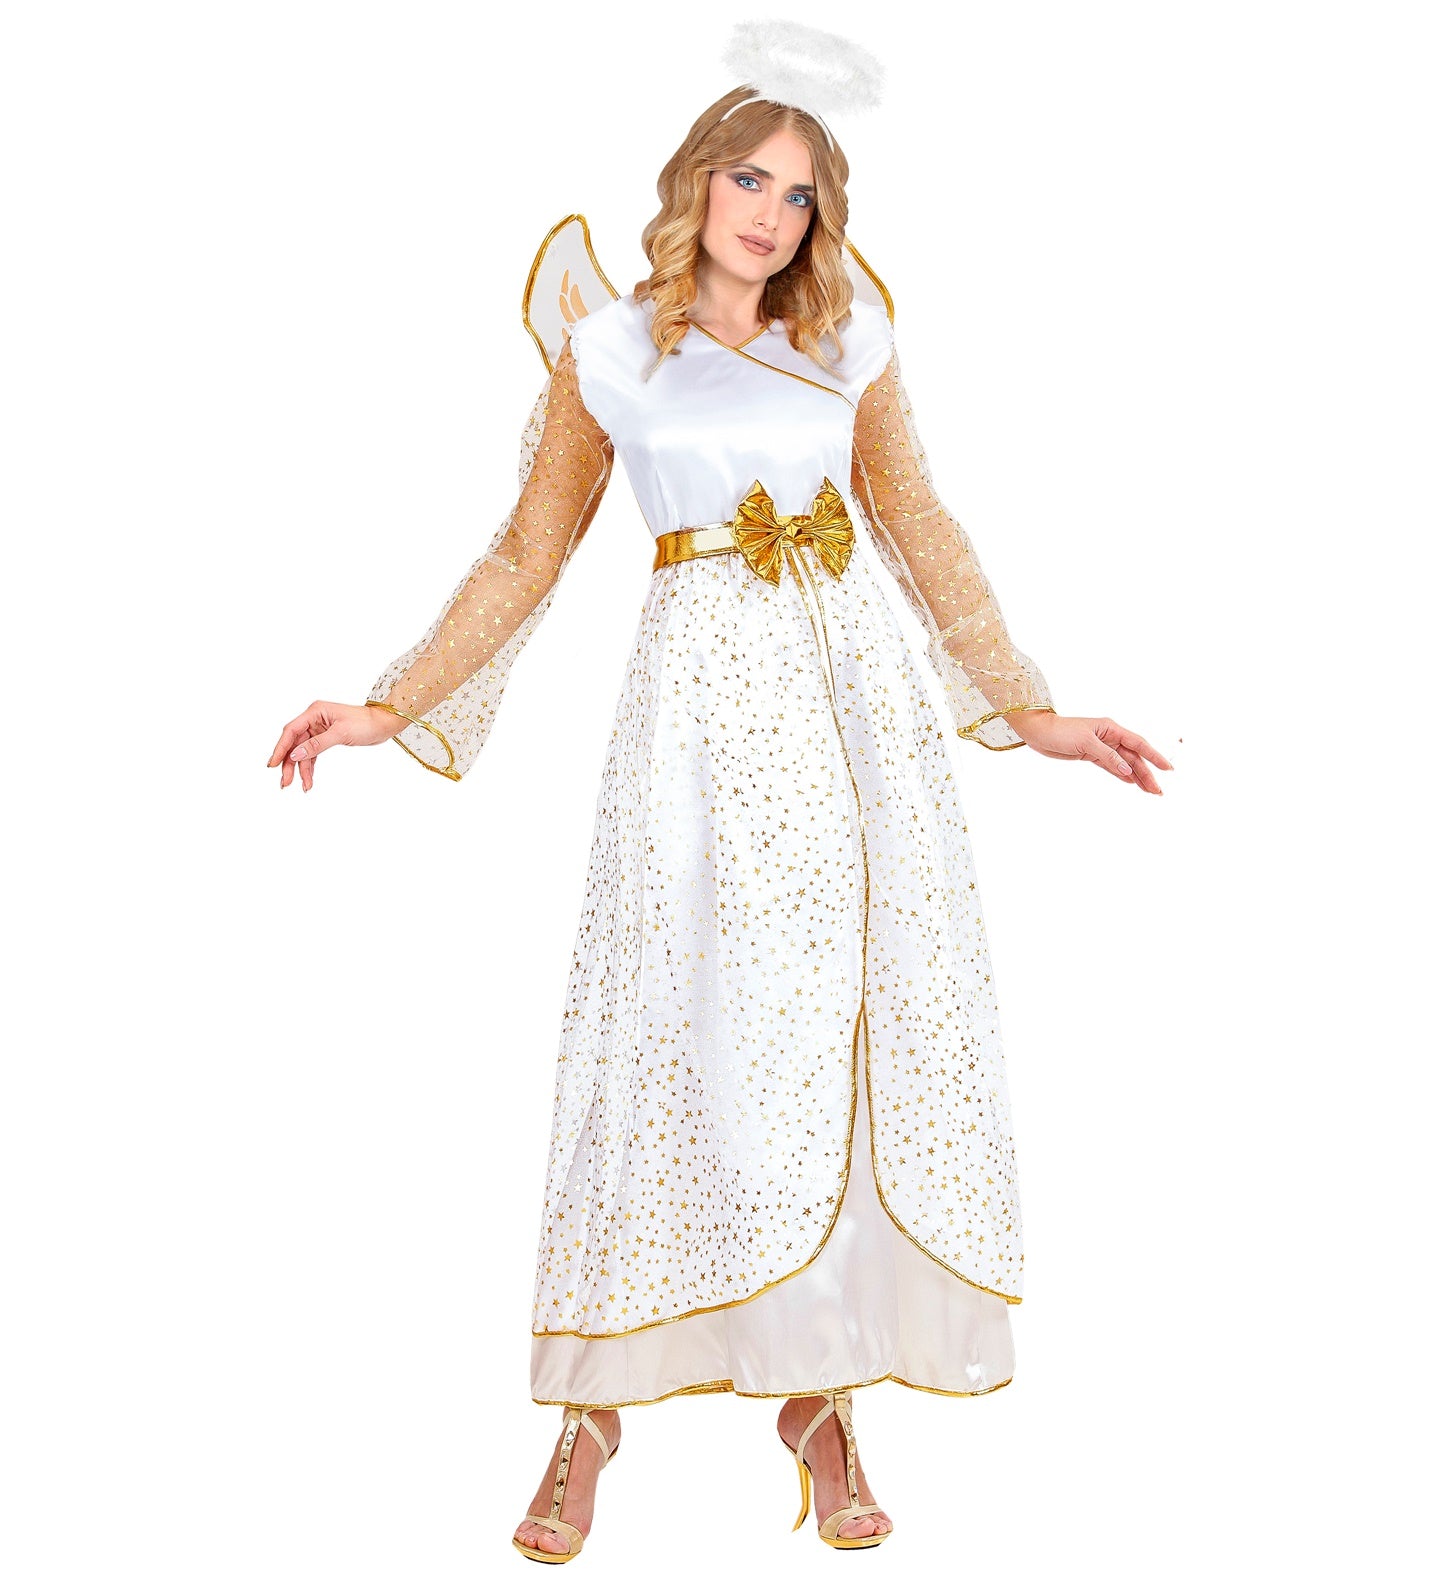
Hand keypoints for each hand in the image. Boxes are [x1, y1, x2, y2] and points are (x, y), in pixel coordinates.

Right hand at [266, 700, 407, 791]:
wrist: (383, 724)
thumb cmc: (365, 723)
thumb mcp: (341, 733)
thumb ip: (317, 744)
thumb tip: (295, 755)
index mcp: (315, 712)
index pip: (291, 731)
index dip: (280, 748)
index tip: (272, 765)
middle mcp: (314, 719)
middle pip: (294, 743)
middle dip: (289, 764)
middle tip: (285, 783)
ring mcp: (319, 729)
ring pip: (303, 752)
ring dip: (301, 769)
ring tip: (303, 786)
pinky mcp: (325, 738)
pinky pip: (313, 754)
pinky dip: (310, 767)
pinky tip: (309, 780)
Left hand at [1005, 710, 1172, 793]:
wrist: (1039, 733)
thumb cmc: (1061, 732)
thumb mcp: (1085, 742)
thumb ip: (1107, 756)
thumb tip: (1127, 769)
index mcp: (1111, 729)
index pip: (1138, 744)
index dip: (1154, 756)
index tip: (1167, 769)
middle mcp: (1109, 737)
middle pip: (1134, 757)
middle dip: (1147, 773)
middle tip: (1158, 791)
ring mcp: (1101, 747)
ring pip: (1124, 763)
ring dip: (1137, 776)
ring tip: (1150, 791)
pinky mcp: (1092, 755)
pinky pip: (1112, 766)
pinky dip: (1122, 774)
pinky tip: (1132, 782)